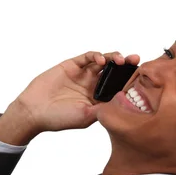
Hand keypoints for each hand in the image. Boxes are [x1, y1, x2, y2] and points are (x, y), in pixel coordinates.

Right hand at [11, 51, 139, 133]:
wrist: (34, 111)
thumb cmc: (58, 118)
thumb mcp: (85, 117)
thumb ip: (103, 109)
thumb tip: (123, 102)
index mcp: (100, 99)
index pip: (119, 87)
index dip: (130, 81)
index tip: (141, 77)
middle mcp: (94, 85)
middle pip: (115, 72)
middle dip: (127, 65)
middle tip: (136, 61)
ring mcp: (84, 74)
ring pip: (104, 61)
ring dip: (114, 58)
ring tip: (121, 60)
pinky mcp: (72, 65)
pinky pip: (88, 57)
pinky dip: (96, 55)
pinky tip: (101, 60)